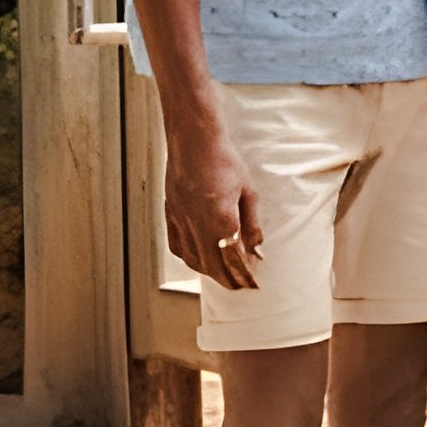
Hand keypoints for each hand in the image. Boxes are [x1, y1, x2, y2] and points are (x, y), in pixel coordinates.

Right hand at [164, 131, 261, 290]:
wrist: (194, 140)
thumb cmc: (224, 161)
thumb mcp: (248, 192)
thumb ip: (251, 224)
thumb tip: (256, 249)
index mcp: (220, 219)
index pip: (232, 259)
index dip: (243, 275)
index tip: (252, 284)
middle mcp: (197, 224)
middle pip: (211, 265)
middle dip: (227, 280)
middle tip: (240, 286)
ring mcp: (180, 220)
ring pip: (192, 258)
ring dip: (208, 271)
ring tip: (222, 275)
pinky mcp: (170, 213)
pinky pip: (176, 245)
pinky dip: (188, 257)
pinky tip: (197, 258)